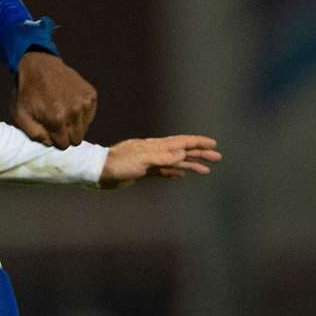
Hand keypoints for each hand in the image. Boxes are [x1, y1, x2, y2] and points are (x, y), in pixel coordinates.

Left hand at [11, 52, 97, 147]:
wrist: (39, 66)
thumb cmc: (27, 93)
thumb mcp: (21, 116)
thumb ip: (34, 135)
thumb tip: (51, 144)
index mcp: (57, 119)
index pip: (64, 145)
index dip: (55, 140)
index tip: (48, 130)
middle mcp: (75, 111)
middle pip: (76, 139)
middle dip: (65, 135)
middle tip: (54, 122)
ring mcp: (85, 102)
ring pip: (84, 128)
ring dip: (74, 124)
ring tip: (60, 111)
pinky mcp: (91, 95)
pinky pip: (89, 115)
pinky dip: (80, 113)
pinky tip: (68, 103)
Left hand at [99, 134, 221, 188]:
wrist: (99, 172)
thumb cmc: (118, 164)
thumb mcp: (141, 160)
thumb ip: (162, 157)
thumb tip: (183, 152)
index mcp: (155, 146)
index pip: (181, 142)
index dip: (198, 143)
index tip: (214, 145)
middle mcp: (154, 152)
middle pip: (182, 151)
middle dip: (200, 153)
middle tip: (217, 157)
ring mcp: (149, 161)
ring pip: (175, 162)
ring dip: (191, 164)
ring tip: (205, 170)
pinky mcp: (143, 172)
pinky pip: (164, 171)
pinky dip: (174, 171)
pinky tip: (182, 174)